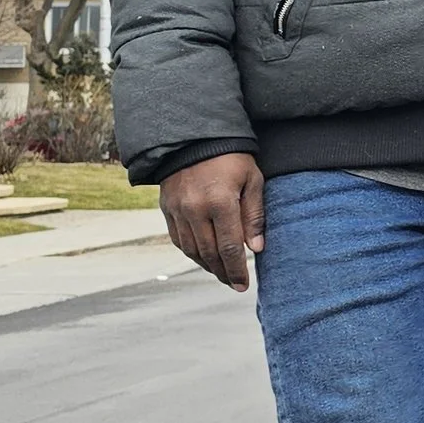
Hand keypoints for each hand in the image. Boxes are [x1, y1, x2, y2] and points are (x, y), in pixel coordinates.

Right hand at [159, 153, 266, 289]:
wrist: (194, 137)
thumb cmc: (232, 158)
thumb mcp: (252, 180)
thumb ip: (254, 215)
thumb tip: (256, 249)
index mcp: (220, 202)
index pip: (229, 247)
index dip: (236, 269)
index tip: (243, 285)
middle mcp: (195, 209)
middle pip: (209, 253)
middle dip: (223, 272)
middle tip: (234, 284)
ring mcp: (178, 210)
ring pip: (192, 249)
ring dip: (207, 265)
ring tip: (221, 273)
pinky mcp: (167, 208)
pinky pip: (179, 239)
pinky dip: (192, 252)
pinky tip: (204, 257)